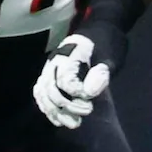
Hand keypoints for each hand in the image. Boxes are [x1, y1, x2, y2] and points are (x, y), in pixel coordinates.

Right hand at [33, 0, 142, 127]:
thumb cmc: (108, 42)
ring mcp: (50, 67)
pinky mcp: (50, 74)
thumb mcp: (111, 57)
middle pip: (51, 89)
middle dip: (67, 106)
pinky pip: (41, 92)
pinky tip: (57, 118)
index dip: (77, 95)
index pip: (65, 81)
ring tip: (72, 123)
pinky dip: (46, 106)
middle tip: (87, 112)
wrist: (101, 28)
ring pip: (43, 93)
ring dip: (55, 111)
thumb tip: (89, 93)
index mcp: (68, 54)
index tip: (92, 102)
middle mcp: (54, 61)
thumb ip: (100, 74)